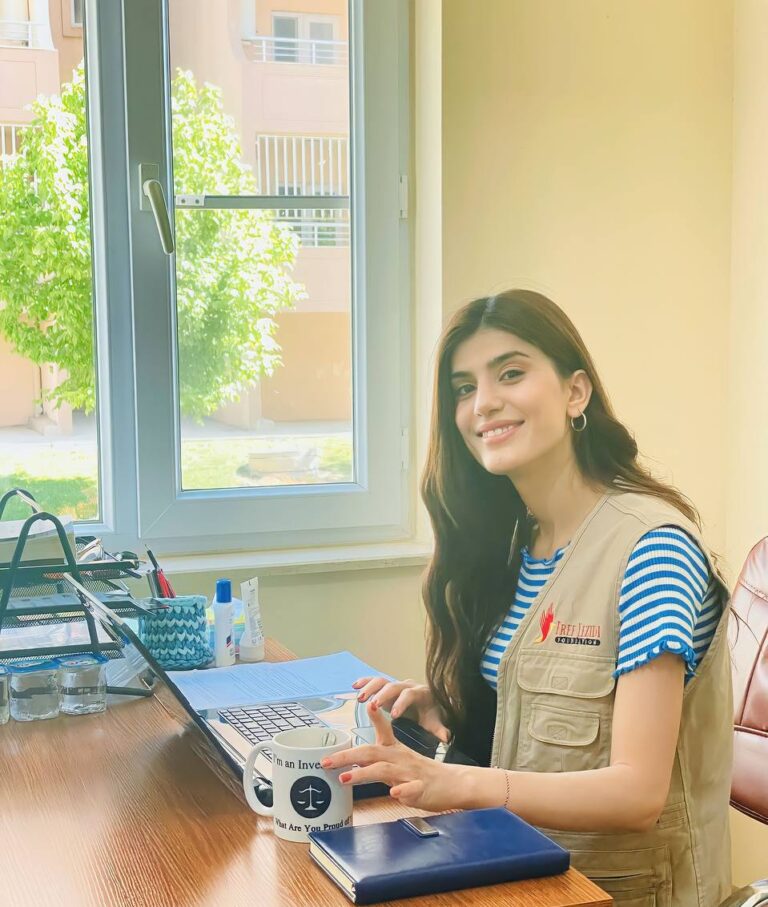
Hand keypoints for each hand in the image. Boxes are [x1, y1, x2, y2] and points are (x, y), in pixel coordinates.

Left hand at [322, 699, 465, 811]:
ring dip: (364, 774)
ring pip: (385, 770)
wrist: (453, 784)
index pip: (383, 729)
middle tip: (326, 761)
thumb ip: (378, 755)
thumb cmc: (421, 772)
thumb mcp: (399, 758)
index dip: (373, 716)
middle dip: (347, 757)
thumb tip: (353, 757)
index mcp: (395, 750)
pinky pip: (411, 789)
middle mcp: (400, 758)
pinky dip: (402, 791)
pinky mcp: (421, 789)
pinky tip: (394, 793)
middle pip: (371, 753)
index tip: (366, 703)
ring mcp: (410, 773)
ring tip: (345, 779)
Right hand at [351, 676, 450, 743]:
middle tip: (372, 705)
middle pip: (393, 686)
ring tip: (360, 699)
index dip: (401, 703)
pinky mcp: (386, 687)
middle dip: (383, 695)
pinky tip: (354, 687)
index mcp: (420, 693)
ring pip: (382, 680)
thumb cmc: (430, 713)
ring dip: (370, 687)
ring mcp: (395, 685)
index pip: (410, 695)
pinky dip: (365, 682)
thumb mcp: (434, 721)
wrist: (428, 702)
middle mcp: (406, 686)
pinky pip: (374, 680)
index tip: (393, 715)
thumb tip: (446, 737)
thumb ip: (439, 729)